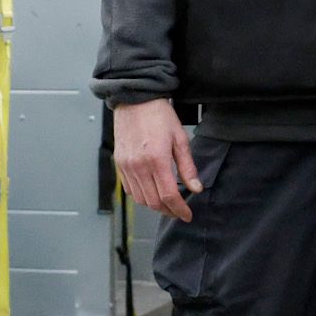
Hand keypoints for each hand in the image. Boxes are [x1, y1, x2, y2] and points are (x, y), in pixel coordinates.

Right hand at [114, 98, 200, 221]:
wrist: (135, 100)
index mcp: (157, 159)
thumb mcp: (180, 139)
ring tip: (167, 204)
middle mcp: (139, 166)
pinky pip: (129, 189)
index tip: (187, 215)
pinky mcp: (119, 164)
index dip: (179, 210)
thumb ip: (187, 167)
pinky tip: (151, 192)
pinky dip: (141, 196)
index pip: (168, 196)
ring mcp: (127, 166)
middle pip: (153, 202)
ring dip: (155, 206)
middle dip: (168, 211)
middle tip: (179, 211)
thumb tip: (195, 188)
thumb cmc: (158, 115)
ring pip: (140, 199)